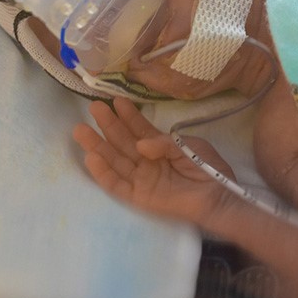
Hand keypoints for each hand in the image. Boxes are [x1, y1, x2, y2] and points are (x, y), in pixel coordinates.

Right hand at [73, 98, 231, 224]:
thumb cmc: (207, 169)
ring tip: (80, 129)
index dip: (128, 115)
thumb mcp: (188, 146)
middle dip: (108, 125)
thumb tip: (140, 144)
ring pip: (113, 161)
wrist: (216, 196)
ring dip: (97, 146)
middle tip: (93, 107)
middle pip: (122, 142)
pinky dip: (103, 172)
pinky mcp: (138, 196)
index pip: (139, 129)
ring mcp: (141, 179)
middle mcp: (146, 162)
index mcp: (160, 148)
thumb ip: (164, 142)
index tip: (115, 100)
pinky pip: (116, 185)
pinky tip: (91, 157)